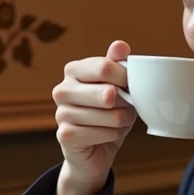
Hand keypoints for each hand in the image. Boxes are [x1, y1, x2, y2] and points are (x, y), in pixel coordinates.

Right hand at [52, 40, 136, 194]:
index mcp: (73, 70)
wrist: (94, 149)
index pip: (105, 67)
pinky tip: (111, 134)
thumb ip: (117, 65)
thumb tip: (120, 45)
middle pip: (107, 92)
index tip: (133, 85)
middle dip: (126, 103)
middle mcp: (62, 89)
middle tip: (128, 107)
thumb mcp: (116, 86)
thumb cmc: (108, 112)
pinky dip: (114, 134)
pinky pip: (102, 133)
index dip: (126, 78)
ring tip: (121, 120)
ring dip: (122, 120)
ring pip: (108, 115)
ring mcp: (60, 113)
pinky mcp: (65, 135)